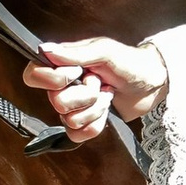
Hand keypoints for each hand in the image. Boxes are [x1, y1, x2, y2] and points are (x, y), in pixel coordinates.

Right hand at [23, 33, 170, 144]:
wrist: (152, 84)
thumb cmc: (129, 62)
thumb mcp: (104, 51)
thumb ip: (74, 52)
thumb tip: (45, 49)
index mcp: (62, 65)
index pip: (33, 75)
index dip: (53, 79)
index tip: (76, 73)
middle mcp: (63, 87)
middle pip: (56, 102)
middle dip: (86, 95)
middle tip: (100, 83)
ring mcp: (74, 108)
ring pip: (69, 120)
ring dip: (95, 108)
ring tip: (108, 94)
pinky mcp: (85, 124)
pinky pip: (78, 135)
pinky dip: (97, 124)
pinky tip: (107, 112)